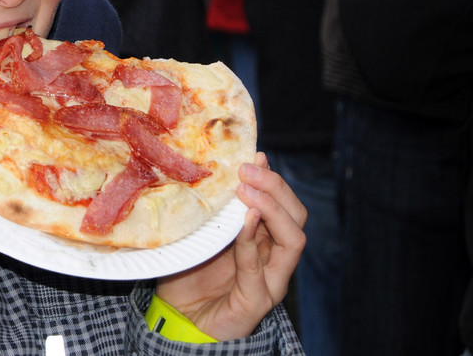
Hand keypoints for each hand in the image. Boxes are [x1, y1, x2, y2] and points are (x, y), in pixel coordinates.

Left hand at [156, 152, 306, 340]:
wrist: (176, 318)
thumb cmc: (188, 272)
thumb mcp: (201, 230)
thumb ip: (214, 207)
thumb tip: (218, 167)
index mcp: (264, 239)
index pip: (284, 204)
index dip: (273, 179)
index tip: (255, 155)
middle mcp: (273, 259)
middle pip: (296, 217)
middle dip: (276, 188)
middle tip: (247, 169)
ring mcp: (269, 282)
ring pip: (292, 241)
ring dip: (271, 210)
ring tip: (248, 191)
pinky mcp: (254, 303)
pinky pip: (259, 272)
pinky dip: (251, 243)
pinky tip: (244, 222)